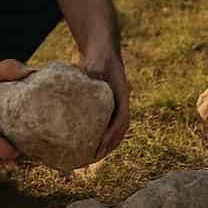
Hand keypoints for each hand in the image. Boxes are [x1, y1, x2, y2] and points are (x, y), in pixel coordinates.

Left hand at [81, 43, 130, 160]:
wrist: (102, 49)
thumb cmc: (101, 53)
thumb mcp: (99, 58)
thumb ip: (96, 66)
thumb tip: (91, 74)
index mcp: (122, 94)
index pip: (121, 119)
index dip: (112, 134)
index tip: (101, 146)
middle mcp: (120, 102)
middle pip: (120, 130)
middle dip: (109, 146)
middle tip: (94, 158)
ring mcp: (114, 105)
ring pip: (114, 130)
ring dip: (105, 145)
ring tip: (90, 158)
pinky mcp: (106, 106)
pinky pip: (105, 125)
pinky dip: (98, 136)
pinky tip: (85, 144)